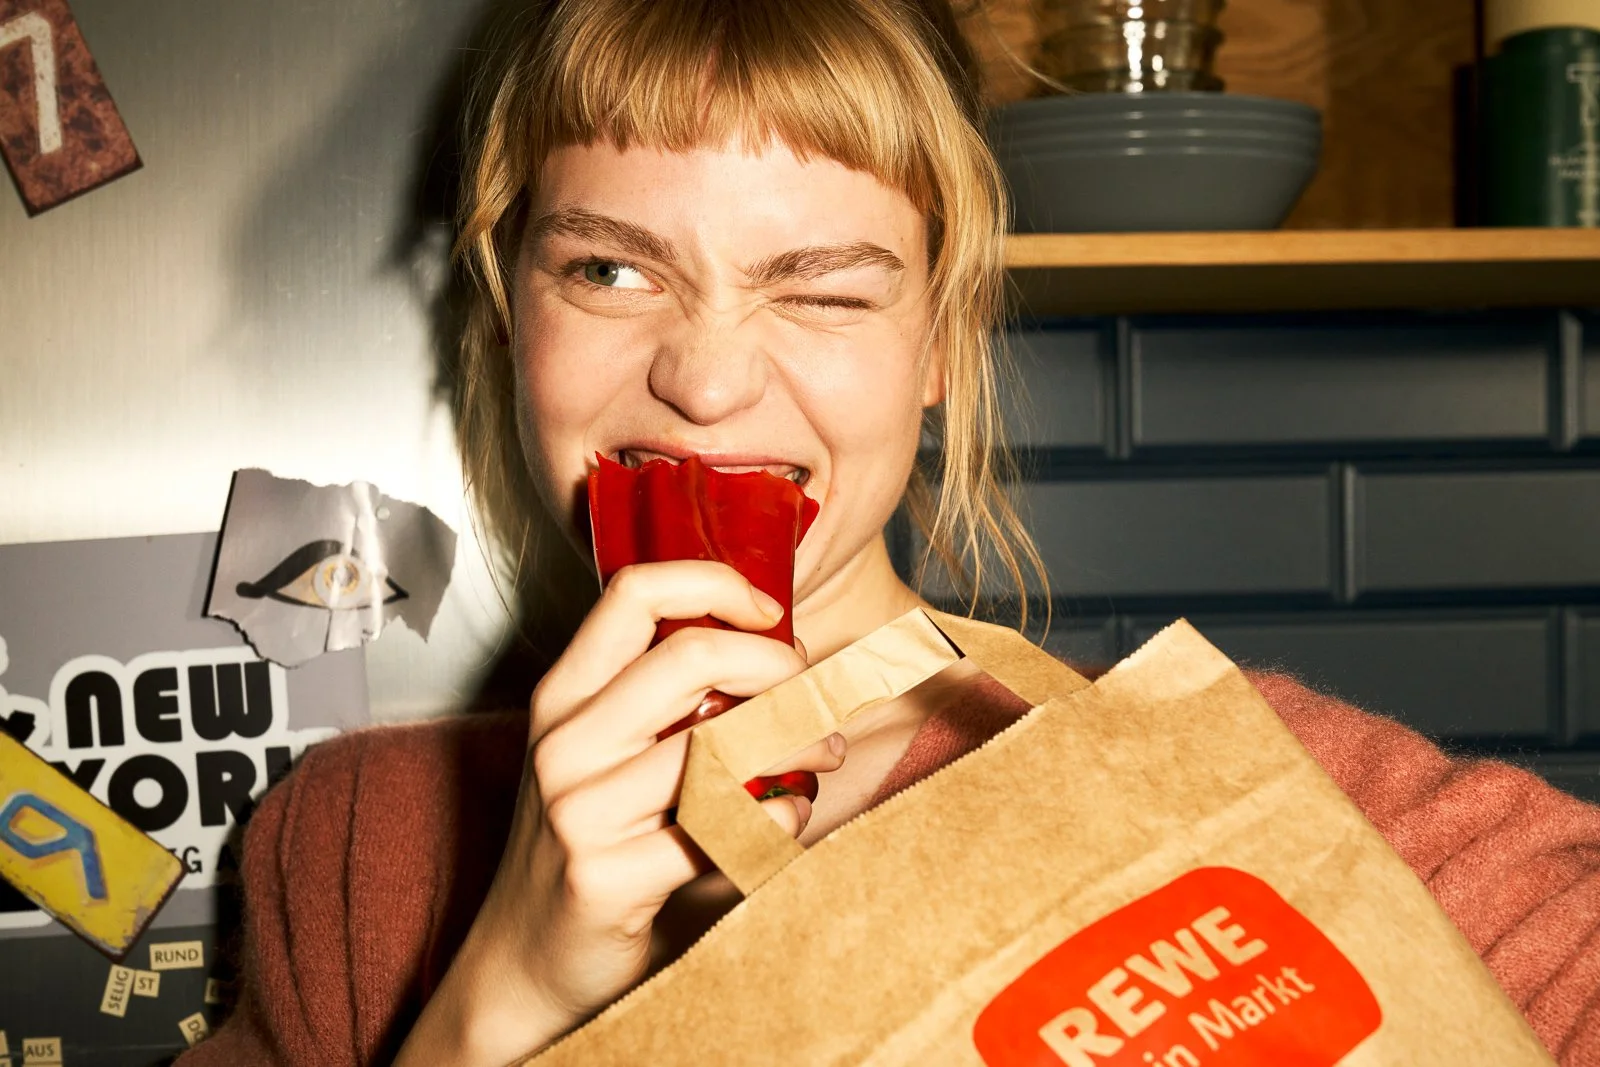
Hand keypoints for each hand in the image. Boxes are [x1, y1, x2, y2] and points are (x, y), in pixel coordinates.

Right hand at [395, 561, 844, 1064]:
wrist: (528, 960)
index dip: (714, 584)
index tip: (769, 613)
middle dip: (778, 667)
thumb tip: (777, 646)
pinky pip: (726, 828)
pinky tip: (787, 817)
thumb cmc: (588, 842)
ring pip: (721, 744)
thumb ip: (665, 698)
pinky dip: (780, 817)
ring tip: (820, 756)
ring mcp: (580, 810)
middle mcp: (564, 742)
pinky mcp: (609, 877)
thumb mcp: (603, 752)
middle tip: (815, 695)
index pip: (634, 593)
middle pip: (692, 656)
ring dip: (797, 744)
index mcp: (562, 696)